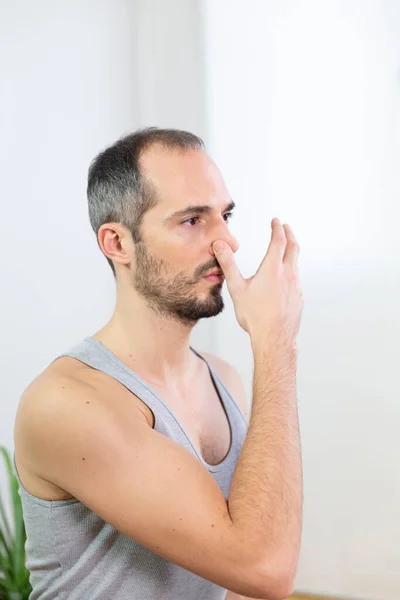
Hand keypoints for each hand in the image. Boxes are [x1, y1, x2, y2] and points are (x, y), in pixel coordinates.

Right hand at [213, 218, 303, 346]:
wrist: (274, 339)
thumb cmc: (254, 316)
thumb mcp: (237, 288)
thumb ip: (228, 264)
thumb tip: (220, 245)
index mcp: (273, 269)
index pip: (278, 241)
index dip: (277, 228)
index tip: (276, 221)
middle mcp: (288, 274)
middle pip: (293, 248)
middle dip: (289, 235)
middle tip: (286, 227)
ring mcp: (296, 287)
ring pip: (296, 264)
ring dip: (292, 252)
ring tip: (287, 250)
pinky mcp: (299, 298)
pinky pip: (296, 279)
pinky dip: (291, 271)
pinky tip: (286, 278)